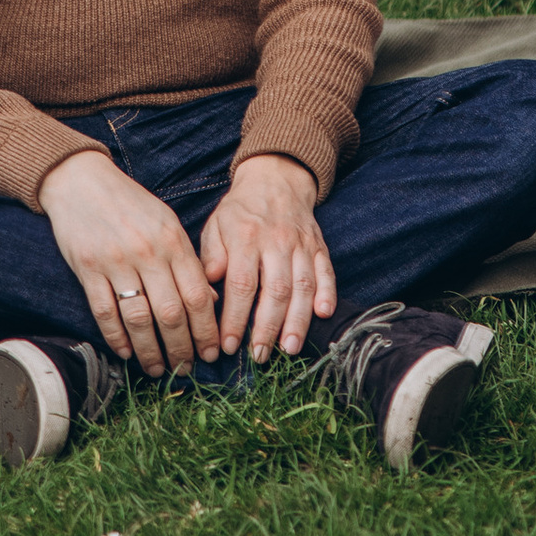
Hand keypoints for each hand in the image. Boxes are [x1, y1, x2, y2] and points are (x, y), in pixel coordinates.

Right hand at [38, 148, 220, 374]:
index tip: (213, 352)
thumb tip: (210, 300)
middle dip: (182, 348)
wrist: (82, 182)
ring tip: (158, 369)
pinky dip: (116, 337)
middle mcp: (148, 253)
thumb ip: (188, 260)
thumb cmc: (131, 204)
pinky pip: (105, 311)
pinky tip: (126, 353)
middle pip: (171, 313)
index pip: (197, 295)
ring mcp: (116, 262)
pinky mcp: (87, 269)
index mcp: (173, 241)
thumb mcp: (168, 224)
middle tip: (186, 369)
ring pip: (139, 319)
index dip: (207, 329)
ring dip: (150, 351)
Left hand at [200, 153, 334, 363]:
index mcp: (245, 238)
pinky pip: (326, 271)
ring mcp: (301, 245)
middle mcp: (276, 242)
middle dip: (267, 327)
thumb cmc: (240, 212)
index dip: (236, 318)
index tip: (228, 345)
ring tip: (289, 348)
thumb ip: (210, 257)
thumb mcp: (215, 227)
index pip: (241, 285)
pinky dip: (327, 293)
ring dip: (297, 320)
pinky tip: (323, 314)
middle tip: (259, 356)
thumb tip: (208, 285)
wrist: (276, 180)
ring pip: (302, 286)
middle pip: (275, 290)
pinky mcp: (319, 246)